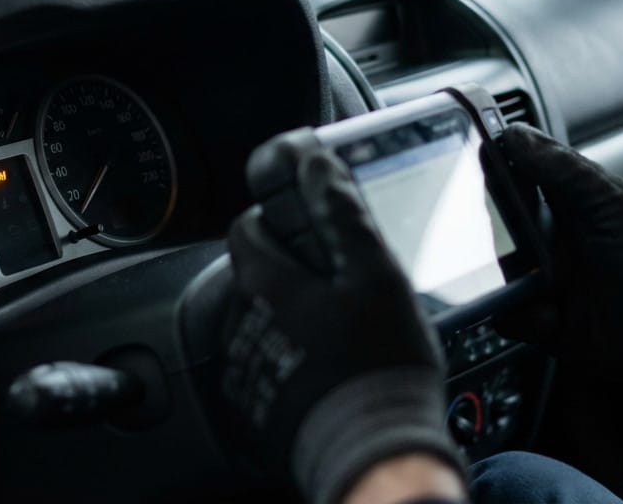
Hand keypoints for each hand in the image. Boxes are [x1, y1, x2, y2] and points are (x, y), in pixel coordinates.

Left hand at [222, 131, 465, 503]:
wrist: (375, 456)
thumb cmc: (378, 369)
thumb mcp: (375, 277)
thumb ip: (342, 217)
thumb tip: (317, 166)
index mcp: (267, 284)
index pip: (245, 228)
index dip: (272, 215)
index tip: (302, 218)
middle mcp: (244, 324)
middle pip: (256, 276)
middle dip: (291, 269)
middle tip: (339, 280)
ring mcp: (248, 367)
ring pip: (262, 321)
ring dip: (292, 316)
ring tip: (343, 330)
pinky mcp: (258, 405)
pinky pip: (268, 364)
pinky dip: (292, 358)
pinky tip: (332, 367)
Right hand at [500, 124, 622, 420]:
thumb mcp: (613, 203)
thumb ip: (564, 169)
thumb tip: (515, 135)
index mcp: (567, 202)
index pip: (516, 176)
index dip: (492, 170)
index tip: (469, 165)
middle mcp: (550, 238)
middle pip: (495, 226)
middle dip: (490, 234)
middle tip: (504, 241)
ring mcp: (542, 279)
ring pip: (493, 272)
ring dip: (506, 279)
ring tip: (538, 285)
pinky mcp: (540, 319)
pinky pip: (506, 315)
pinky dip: (521, 316)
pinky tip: (551, 314)